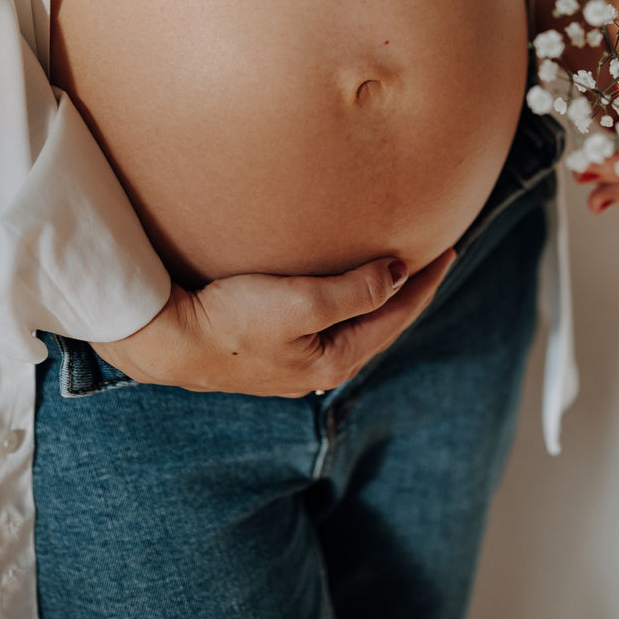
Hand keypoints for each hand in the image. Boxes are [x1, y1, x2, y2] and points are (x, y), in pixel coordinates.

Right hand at [90, 249, 455, 397]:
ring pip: (355, 327)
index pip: (396, 317)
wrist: (169, 342)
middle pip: (380, 326)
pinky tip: (344, 292)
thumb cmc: (232, 320)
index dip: (425, 284)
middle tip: (435, 260)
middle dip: (410, 294)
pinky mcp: (271, 350)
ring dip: (380, 300)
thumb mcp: (302, 302)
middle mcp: (320, 368)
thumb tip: (400, 273)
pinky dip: (349, 303)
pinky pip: (328, 324)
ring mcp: (295, 362)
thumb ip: (356, 290)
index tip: (449, 250)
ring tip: (399, 273)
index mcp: (335, 361)